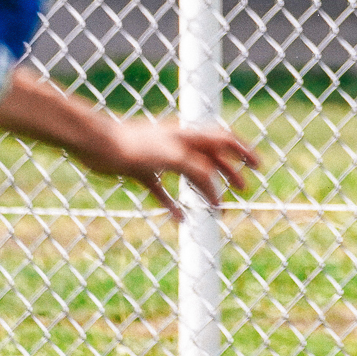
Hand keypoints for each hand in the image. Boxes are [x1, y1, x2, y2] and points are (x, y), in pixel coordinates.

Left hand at [74, 118, 259, 220]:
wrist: (97, 145)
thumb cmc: (133, 146)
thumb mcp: (170, 156)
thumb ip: (195, 168)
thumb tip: (213, 185)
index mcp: (189, 136)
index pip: (225, 140)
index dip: (244, 152)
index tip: (259, 166)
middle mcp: (178, 145)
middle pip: (212, 158)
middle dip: (230, 172)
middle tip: (243, 189)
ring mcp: (161, 158)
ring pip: (192, 175)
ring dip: (207, 190)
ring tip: (217, 208)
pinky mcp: (144, 172)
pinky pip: (164, 191)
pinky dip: (174, 204)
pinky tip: (179, 218)